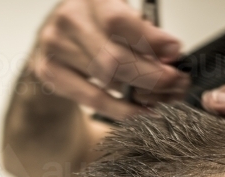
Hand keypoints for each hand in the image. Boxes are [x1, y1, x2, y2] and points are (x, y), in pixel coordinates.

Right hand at [27, 0, 190, 119]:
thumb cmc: (93, 28)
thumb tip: (170, 54)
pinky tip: (137, 110)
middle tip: (172, 83)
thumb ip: (141, 33)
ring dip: (139, 93)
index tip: (174, 52)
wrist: (55, 42)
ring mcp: (55, 45)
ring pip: (106, 79)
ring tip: (158, 96)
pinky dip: (119, 108)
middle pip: (114, 57)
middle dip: (150, 75)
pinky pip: (91, 98)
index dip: (150, 40)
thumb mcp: (118, 20)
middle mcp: (70, 17)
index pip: (119, 21)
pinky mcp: (49, 71)